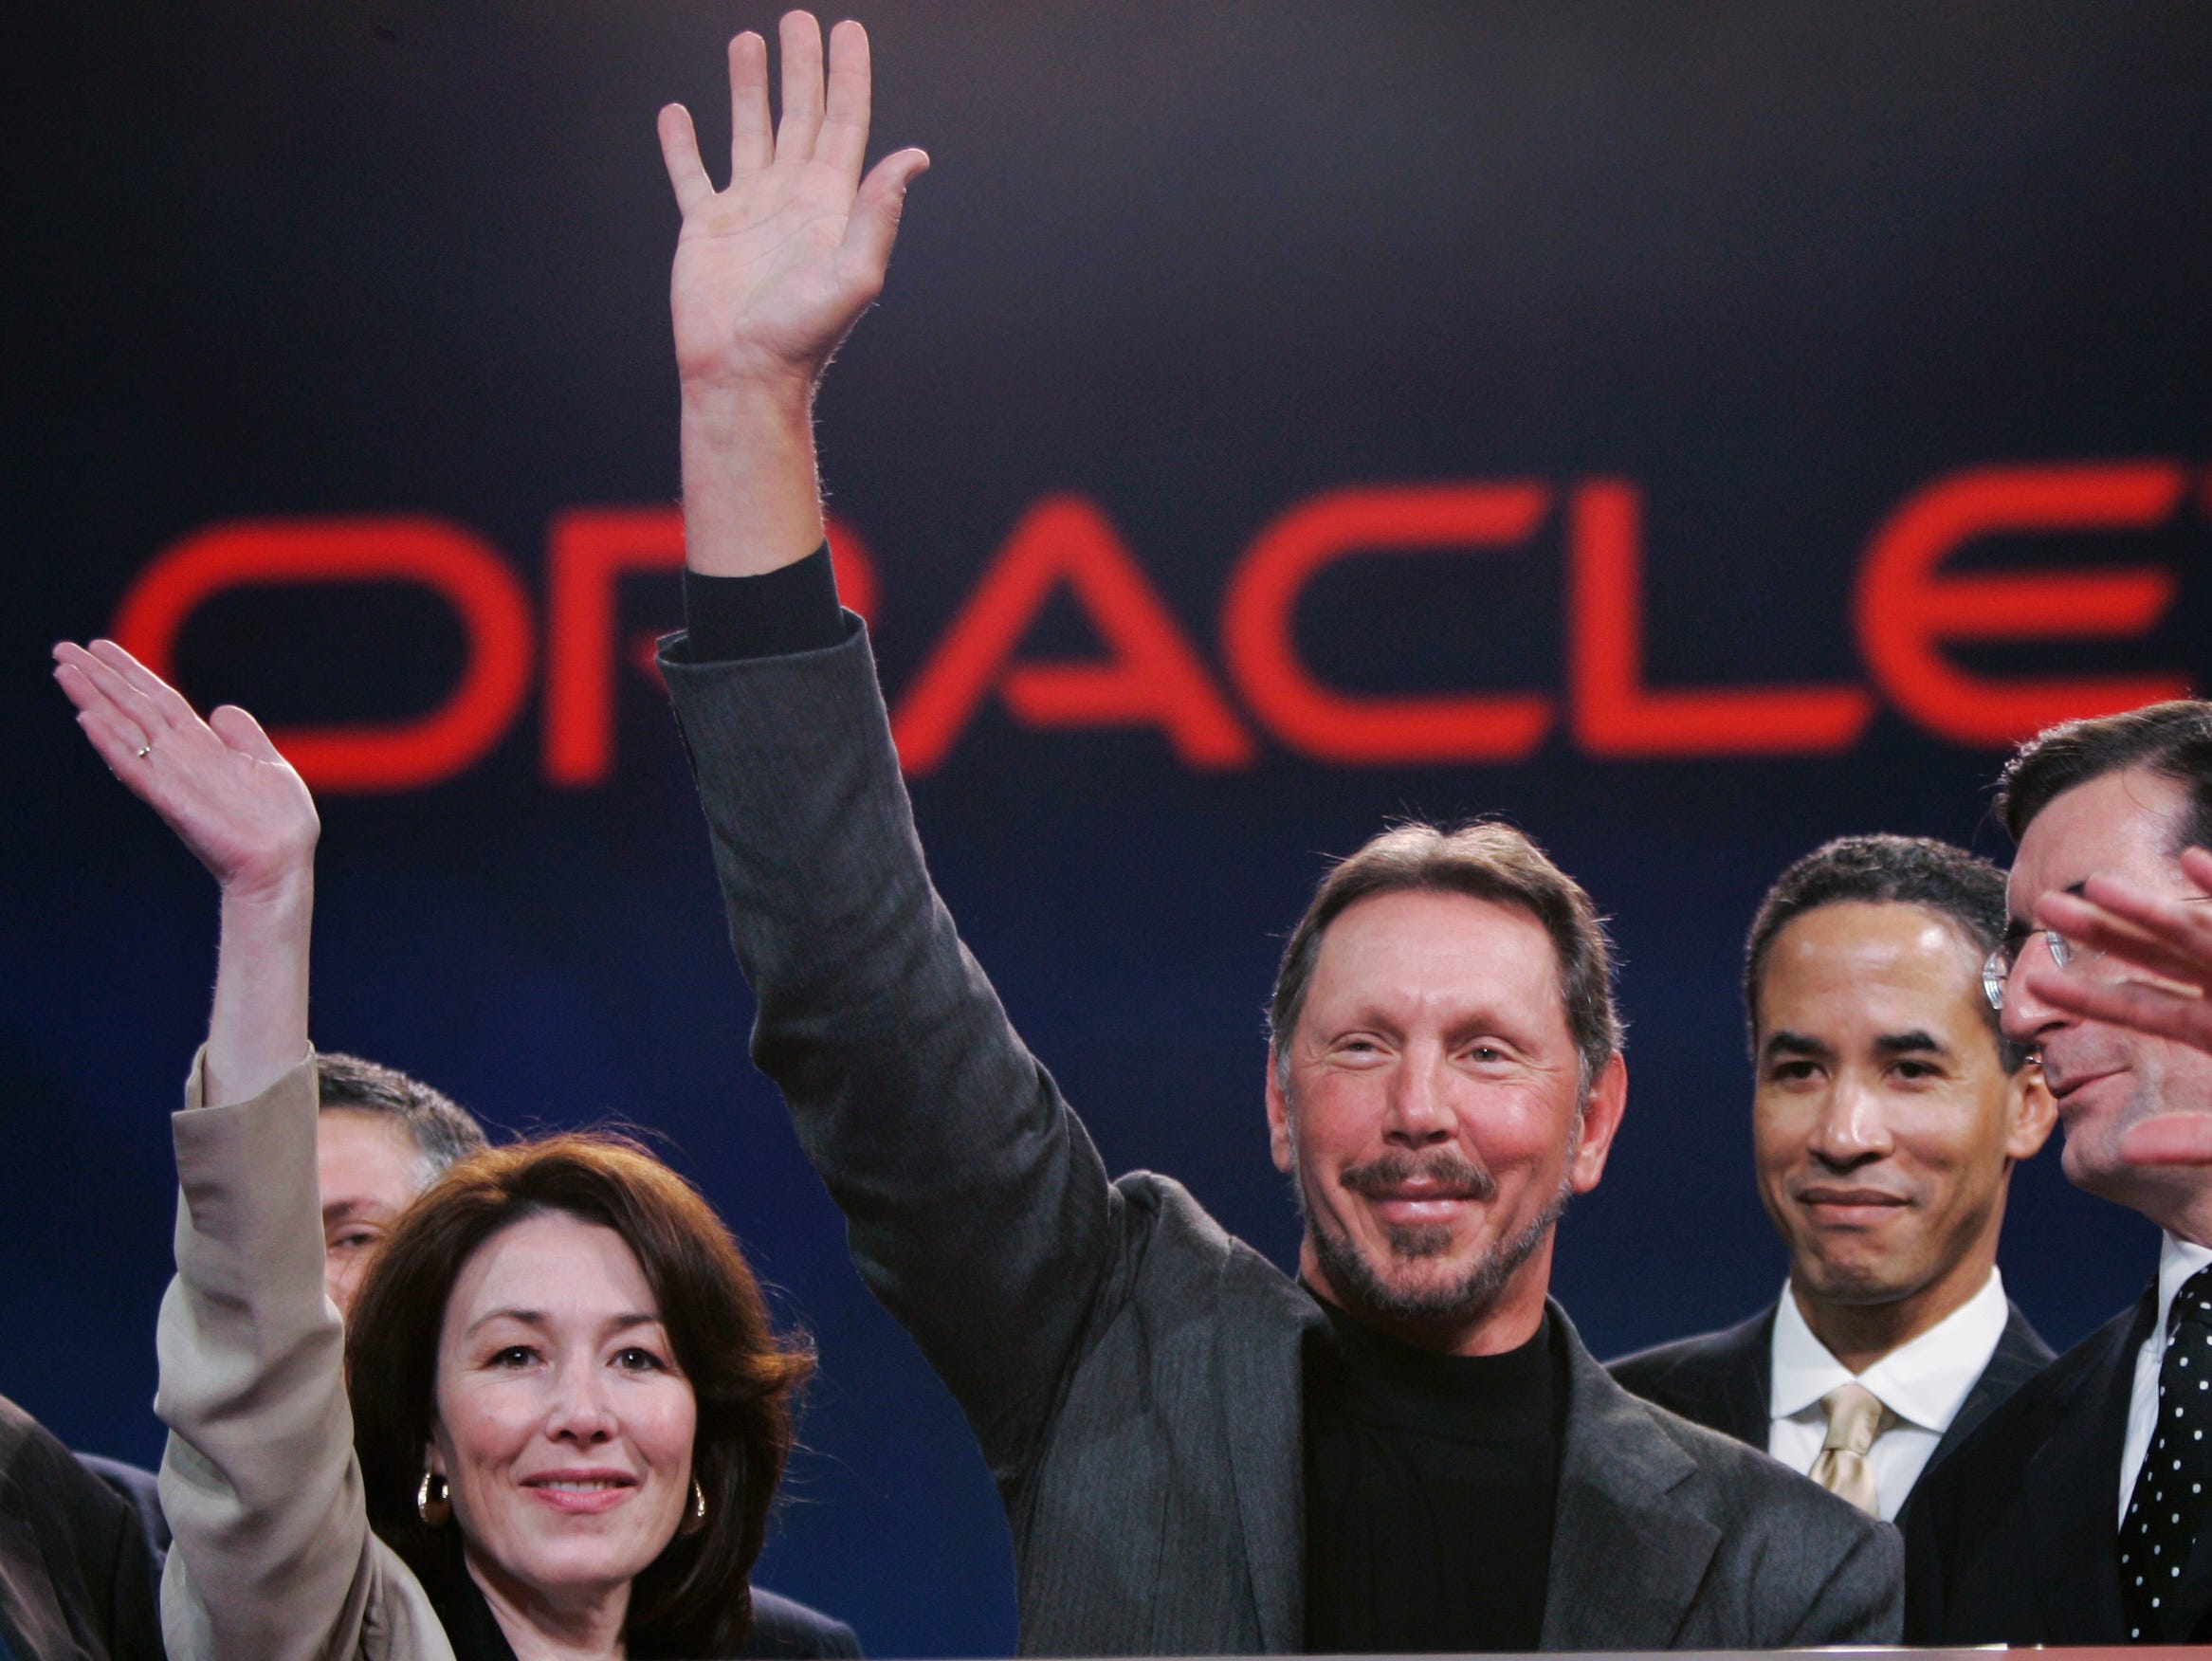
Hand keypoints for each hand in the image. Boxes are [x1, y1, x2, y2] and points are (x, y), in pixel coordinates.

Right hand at [53, 639, 318, 899]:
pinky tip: (88, 720)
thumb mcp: (267, 765)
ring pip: (125, 731)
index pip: (158, 700)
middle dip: (99, 679)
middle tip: (62, 649)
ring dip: (93, 701)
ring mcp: (172, 778)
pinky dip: (112, 745)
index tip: (99, 647)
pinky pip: (136, 769)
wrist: (282, 864)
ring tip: (64, 672)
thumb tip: (222, 709)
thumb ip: (243, 737)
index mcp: (202, 746)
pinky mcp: (172, 801)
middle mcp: (180, 758)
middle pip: (132, 708)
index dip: (130, 673)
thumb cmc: (278, 824)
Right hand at [659, 13, 928, 401]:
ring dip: (749, 88)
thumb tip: (912, 157)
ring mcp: (747, 212)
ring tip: (747, 43)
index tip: (846, 31)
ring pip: (748, 133)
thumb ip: (879, 213)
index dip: (847, 77)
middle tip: (798, 21)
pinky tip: (677, 114)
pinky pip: (691, 175)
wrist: (743, 374)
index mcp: (828, 205)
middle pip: (800, 117)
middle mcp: (790, 200)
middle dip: (801, 68)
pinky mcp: (704, 229)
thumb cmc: (801, 337)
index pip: (844, 124)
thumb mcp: (854, 274)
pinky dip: (681, 144)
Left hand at [2024, 847, 2211, 1165]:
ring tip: (2097, 885)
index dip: (2090, 997)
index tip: (2036, 984)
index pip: (2143, 1010)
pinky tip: (2191, 862)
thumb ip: (2193, 1140)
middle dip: (2105, 932)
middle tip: (2041, 908)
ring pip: (2199, 934)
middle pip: (2159, 958)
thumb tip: (2126, 1149)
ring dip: (2153, 908)